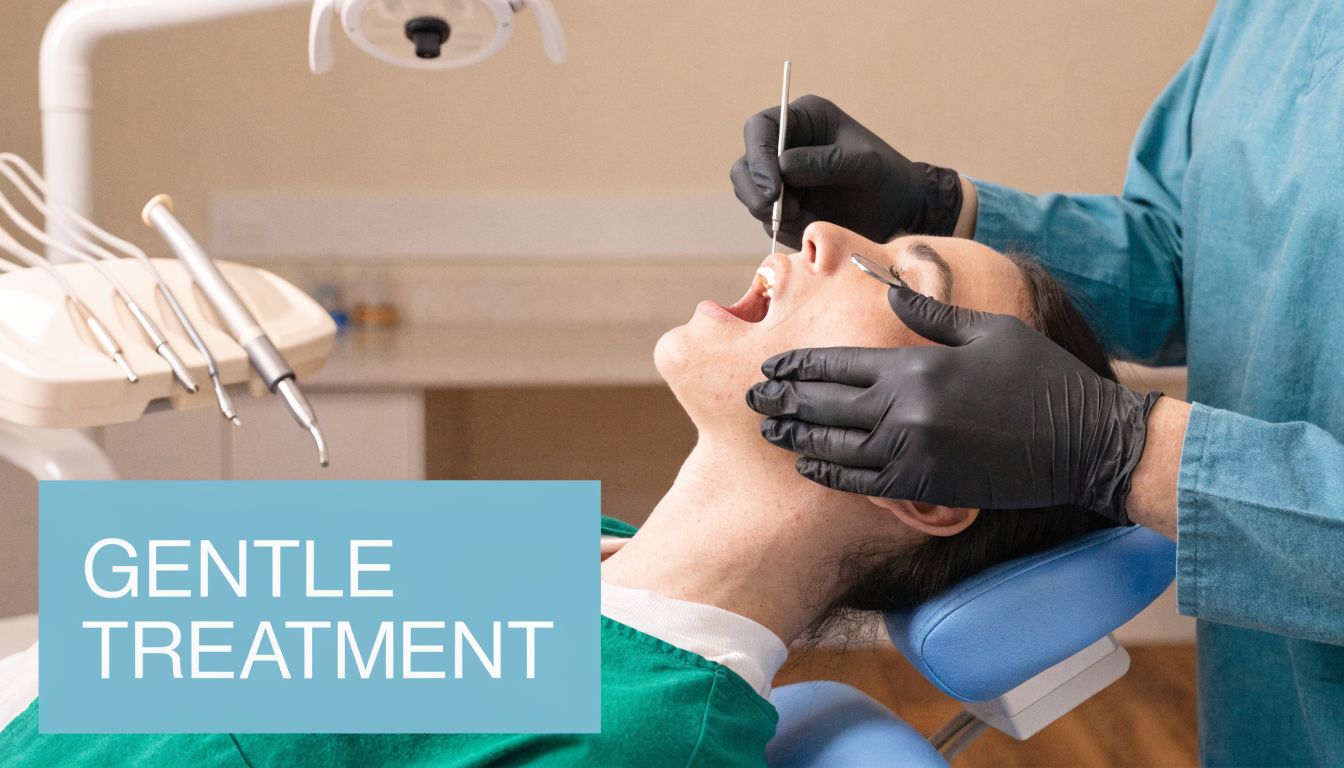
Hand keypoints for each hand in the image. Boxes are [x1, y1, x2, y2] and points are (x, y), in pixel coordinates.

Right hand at [730, 95, 963, 249]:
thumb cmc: (886, 176)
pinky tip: (814, 226)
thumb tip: (783, 168)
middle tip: (781, 214)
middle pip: (744, 167)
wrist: (897, 211)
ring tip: (809, 218)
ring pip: (752, 197)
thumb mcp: (863, 164)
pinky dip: (787, 229)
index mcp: (801, 120)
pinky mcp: (783, 208)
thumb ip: (824, 162)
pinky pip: (769, 222)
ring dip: (774, 214)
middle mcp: (783, 147)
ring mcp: (780, 180)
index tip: (774, 190)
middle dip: (757, 193)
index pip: (760, 129)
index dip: (758, 158)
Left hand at [744, 282, 1160, 522]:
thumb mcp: (989, 330)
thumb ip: (931, 315)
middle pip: (826, 405)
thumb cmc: (1041, 378)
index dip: (799, 366)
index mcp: (919, 366)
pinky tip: (809, 465)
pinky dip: (831, 472)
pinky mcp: (928, 486)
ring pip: (837, 446)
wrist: (1085, 441)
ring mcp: (916, 453)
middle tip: (753, 399)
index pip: (839, 363)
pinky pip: (864, 481)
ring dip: (798, 438)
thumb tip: (890, 293)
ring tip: (769, 431)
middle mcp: (908, 411)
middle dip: (785, 400)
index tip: (772, 366)